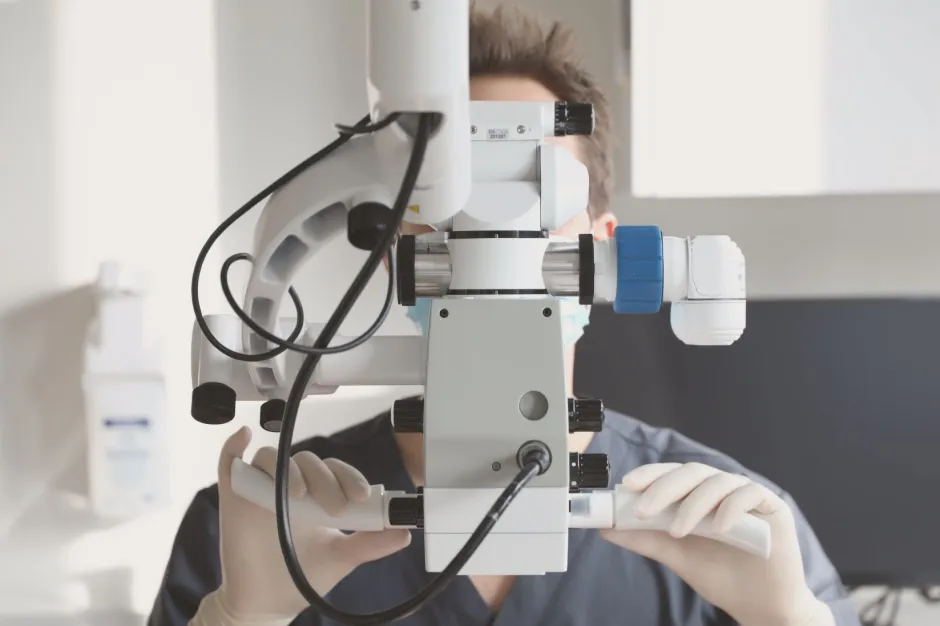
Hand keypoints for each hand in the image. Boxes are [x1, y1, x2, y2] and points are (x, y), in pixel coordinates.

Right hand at [215, 427, 410, 619]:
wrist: (265, 605)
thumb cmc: (301, 577)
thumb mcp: (340, 558)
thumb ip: (370, 544)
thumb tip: (404, 533)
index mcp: (317, 496)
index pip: (334, 470)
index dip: (348, 476)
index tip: (361, 498)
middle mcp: (290, 487)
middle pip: (307, 460)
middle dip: (325, 478)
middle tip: (335, 507)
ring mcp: (260, 490)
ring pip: (271, 458)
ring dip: (287, 469)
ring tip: (299, 496)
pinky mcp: (233, 498)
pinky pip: (229, 463)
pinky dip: (233, 447)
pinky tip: (242, 438)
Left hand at [600, 463, 831, 625]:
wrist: (760, 606)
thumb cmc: (720, 576)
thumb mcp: (676, 555)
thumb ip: (645, 539)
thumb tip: (606, 528)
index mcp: (699, 494)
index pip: (672, 474)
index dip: (650, 474)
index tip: (626, 485)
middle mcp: (722, 489)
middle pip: (692, 473)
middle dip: (664, 488)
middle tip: (643, 510)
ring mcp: (748, 496)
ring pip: (718, 482)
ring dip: (693, 504)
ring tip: (677, 531)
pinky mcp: (773, 508)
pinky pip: (750, 494)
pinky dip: (732, 507)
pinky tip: (719, 528)